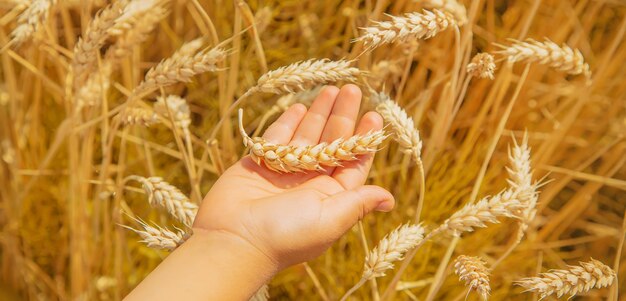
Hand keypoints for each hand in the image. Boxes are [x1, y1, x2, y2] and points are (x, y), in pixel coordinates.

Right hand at [193, 84, 394, 270]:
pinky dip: (289, 122)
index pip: (352, 162)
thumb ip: (358, 202)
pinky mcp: (260, 164)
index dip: (363, 139)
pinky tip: (301, 106)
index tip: (372, 114)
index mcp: (330, 197)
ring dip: (319, 113)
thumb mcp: (330, 219)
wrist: (234, 240)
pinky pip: (278, 138)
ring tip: (330, 90)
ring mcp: (284, 172)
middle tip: (352, 90)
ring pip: (306, 136)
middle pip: (331, 143)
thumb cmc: (286, 234)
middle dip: (342, 116)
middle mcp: (309, 183)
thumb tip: (390, 199)